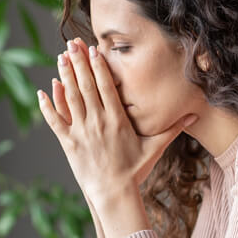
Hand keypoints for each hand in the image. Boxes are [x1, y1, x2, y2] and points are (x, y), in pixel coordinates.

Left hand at [38, 38, 194, 206]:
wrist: (114, 195)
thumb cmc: (134, 171)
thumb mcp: (154, 148)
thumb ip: (171, 129)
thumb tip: (194, 115)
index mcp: (117, 119)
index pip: (106, 86)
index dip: (98, 66)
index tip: (93, 49)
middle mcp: (98, 122)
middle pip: (86, 86)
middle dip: (79, 62)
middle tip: (72, 43)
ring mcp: (81, 132)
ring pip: (70, 98)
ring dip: (64, 76)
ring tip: (60, 57)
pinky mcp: (69, 144)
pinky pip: (56, 121)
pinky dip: (48, 106)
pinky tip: (43, 91)